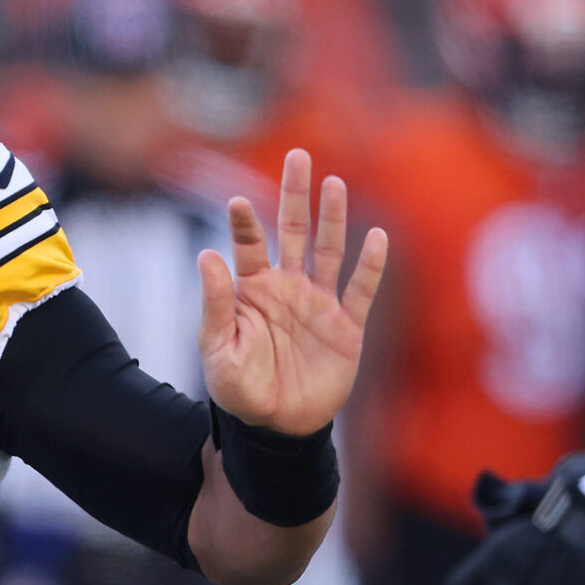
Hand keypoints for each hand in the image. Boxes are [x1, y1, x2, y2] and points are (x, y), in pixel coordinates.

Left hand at [200, 148, 386, 436]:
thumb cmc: (240, 391)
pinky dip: (370, 264)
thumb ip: (216, 303)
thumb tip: (206, 255)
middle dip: (295, 194)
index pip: (249, 245)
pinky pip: (362, 290)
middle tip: (297, 155)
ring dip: (333, 218)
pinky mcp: (346, 326)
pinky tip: (377, 236)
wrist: (277, 429)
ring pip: (330, 250)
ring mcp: (318, 304)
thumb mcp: (217, 350)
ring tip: (334, 183)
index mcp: (253, 291)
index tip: (237, 200)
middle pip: (295, 231)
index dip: (245, 222)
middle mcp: (287, 288)